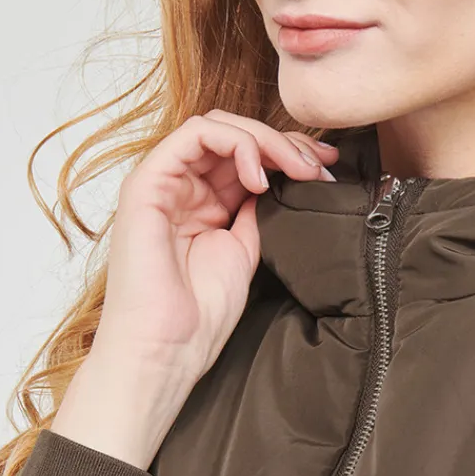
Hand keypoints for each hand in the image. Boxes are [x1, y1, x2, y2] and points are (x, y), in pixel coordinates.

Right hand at [93, 112, 338, 387]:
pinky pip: (194, 135)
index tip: (327, 167)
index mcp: (202, 203)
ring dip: (265, 140)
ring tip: (296, 169)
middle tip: (318, 167)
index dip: (288, 153)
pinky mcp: (147, 183)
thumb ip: (257, 212)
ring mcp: (162, 182)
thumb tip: (284, 182)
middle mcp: (181, 187)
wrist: (166, 349)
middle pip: (234, 134)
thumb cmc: (200, 315)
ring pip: (217, 126)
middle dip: (284, 144)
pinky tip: (259, 177)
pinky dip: (235, 144)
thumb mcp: (245, 251)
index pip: (245, 155)